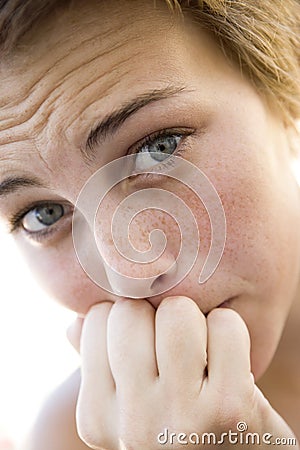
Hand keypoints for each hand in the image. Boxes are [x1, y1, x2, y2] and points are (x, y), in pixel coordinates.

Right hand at [76, 297, 298, 449]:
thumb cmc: (181, 421)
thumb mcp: (131, 403)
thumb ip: (100, 364)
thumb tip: (77, 321)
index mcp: (97, 419)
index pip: (97, 319)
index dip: (129, 319)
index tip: (148, 341)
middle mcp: (132, 423)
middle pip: (131, 311)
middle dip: (156, 314)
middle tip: (178, 344)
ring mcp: (180, 418)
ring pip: (177, 311)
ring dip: (195, 319)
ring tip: (203, 350)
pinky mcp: (229, 408)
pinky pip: (224, 324)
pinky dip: (230, 329)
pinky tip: (232, 360)